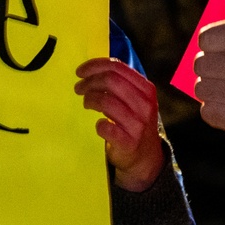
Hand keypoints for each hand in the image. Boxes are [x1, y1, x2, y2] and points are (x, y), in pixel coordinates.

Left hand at [75, 57, 163, 190]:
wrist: (145, 157)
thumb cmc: (134, 122)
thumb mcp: (135, 100)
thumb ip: (120, 84)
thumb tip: (91, 69)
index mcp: (146, 89)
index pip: (118, 68)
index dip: (95, 66)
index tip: (80, 71)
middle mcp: (145, 104)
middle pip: (111, 81)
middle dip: (89, 82)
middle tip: (78, 88)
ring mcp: (138, 124)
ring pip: (106, 101)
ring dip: (90, 99)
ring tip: (86, 103)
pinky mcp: (128, 142)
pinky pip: (106, 127)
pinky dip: (98, 124)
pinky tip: (98, 125)